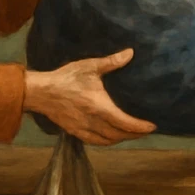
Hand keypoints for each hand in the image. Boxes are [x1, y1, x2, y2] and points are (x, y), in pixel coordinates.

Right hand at [23, 48, 155, 145]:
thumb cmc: (66, 78)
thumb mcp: (90, 66)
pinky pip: (95, 141)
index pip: (125, 123)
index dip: (140, 127)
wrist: (41, 92)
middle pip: (119, 135)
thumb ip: (111, 62)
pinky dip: (107, 141)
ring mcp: (84, 129)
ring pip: (108, 141)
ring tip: (131, 134)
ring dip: (122, 139)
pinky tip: (111, 137)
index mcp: (100, 107)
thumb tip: (130, 53)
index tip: (152, 126)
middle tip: (145, 130)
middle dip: (134, 134)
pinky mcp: (75, 131)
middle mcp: (94, 122)